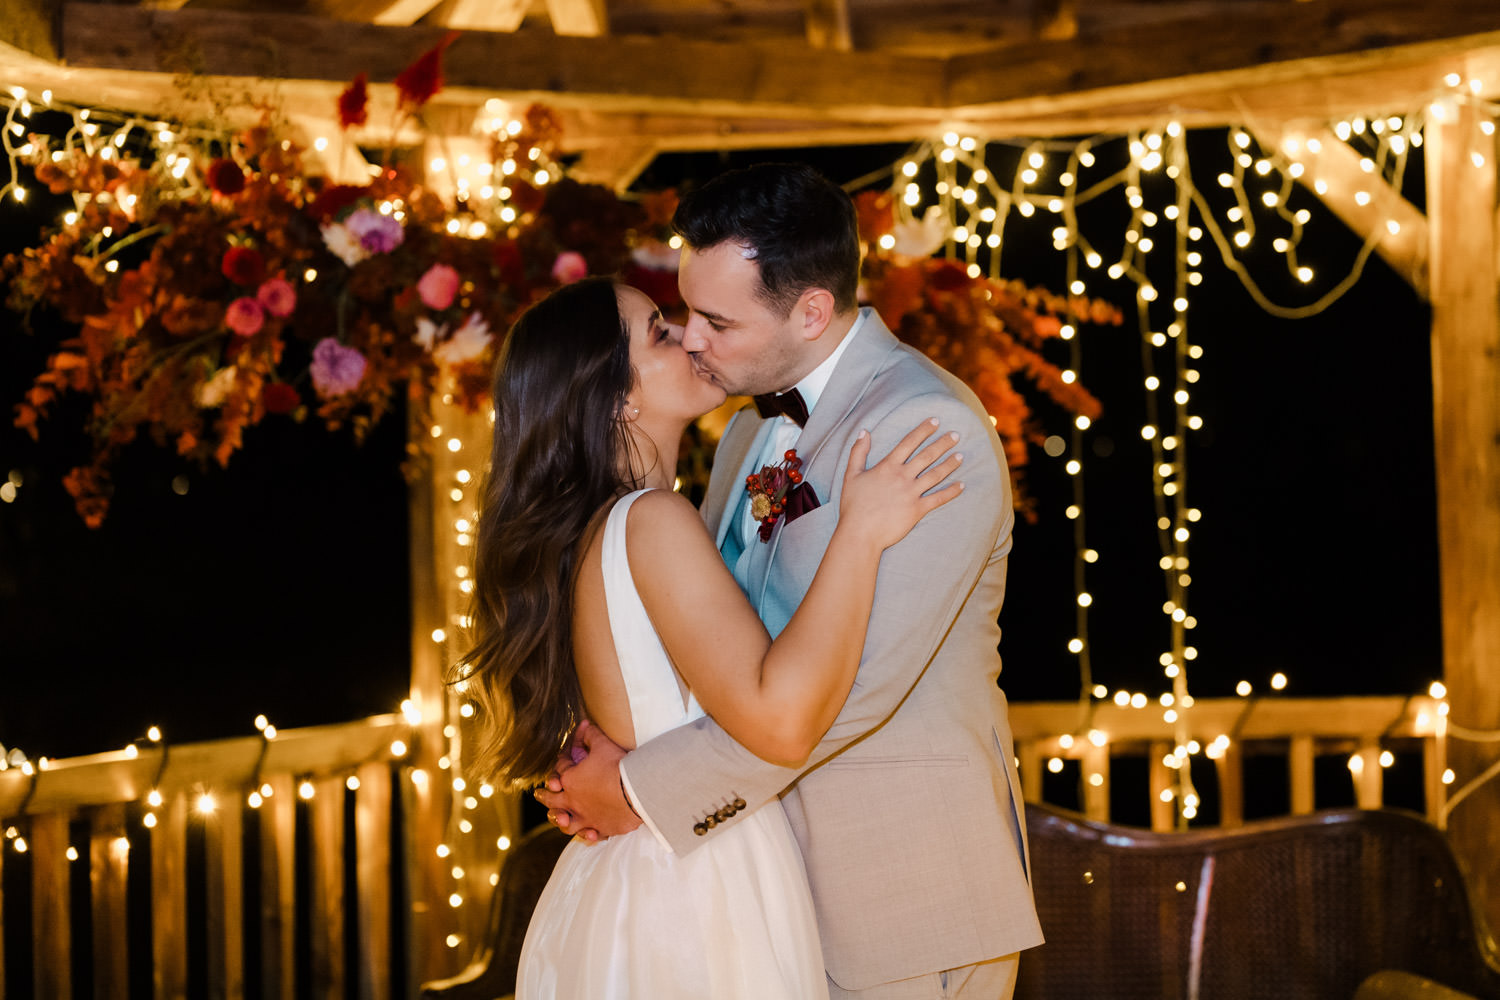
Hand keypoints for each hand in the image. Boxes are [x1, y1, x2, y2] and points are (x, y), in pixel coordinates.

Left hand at [534, 719, 641, 841]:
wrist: (637, 791)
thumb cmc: (618, 767)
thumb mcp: (603, 745)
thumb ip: (591, 735)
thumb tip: (585, 725)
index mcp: (570, 780)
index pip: (560, 770)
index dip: (561, 762)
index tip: (563, 759)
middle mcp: (573, 802)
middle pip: (552, 800)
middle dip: (545, 796)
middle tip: (540, 794)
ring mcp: (586, 818)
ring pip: (566, 823)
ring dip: (560, 820)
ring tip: (560, 817)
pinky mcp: (601, 828)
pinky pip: (590, 834)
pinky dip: (587, 834)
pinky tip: (588, 833)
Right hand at [839, 419, 963, 549]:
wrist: (860, 532)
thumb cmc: (853, 505)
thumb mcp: (851, 475)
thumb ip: (858, 452)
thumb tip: (864, 431)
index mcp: (888, 467)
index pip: (909, 443)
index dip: (923, 430)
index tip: (935, 421)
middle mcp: (902, 476)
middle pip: (927, 455)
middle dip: (943, 443)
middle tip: (956, 435)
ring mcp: (911, 493)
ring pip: (936, 474)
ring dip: (950, 464)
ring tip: (961, 456)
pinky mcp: (917, 510)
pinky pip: (938, 498)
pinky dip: (951, 492)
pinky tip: (962, 485)